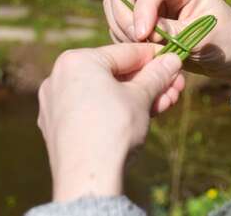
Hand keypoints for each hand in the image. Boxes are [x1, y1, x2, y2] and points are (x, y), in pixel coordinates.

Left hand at [38, 44, 183, 201]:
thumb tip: (173, 59)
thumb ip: (157, 74)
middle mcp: (60, 77)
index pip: (125, 53)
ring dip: (138, 97)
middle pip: (115, 74)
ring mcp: (56, 102)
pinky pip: (93, 108)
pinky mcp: (58, 125)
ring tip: (165, 103)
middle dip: (149, 82)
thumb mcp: (141, 96)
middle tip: (174, 86)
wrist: (88, 177)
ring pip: (105, 92)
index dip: (154, 57)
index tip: (173, 60)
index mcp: (77, 60)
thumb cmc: (114, 128)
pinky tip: (142, 115)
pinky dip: (116, 109)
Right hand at [104, 0, 230, 92]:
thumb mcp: (200, 37)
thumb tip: (140, 32)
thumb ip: (170, 32)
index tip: (142, 36)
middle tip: (138, 43)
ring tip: (148, 52)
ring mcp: (150, 3)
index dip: (141, 9)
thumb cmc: (226, 41)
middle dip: (125, 17)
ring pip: (116, 7)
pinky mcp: (144, 20)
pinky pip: (120, 26)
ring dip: (124, 31)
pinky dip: (125, 41)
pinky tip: (146, 55)